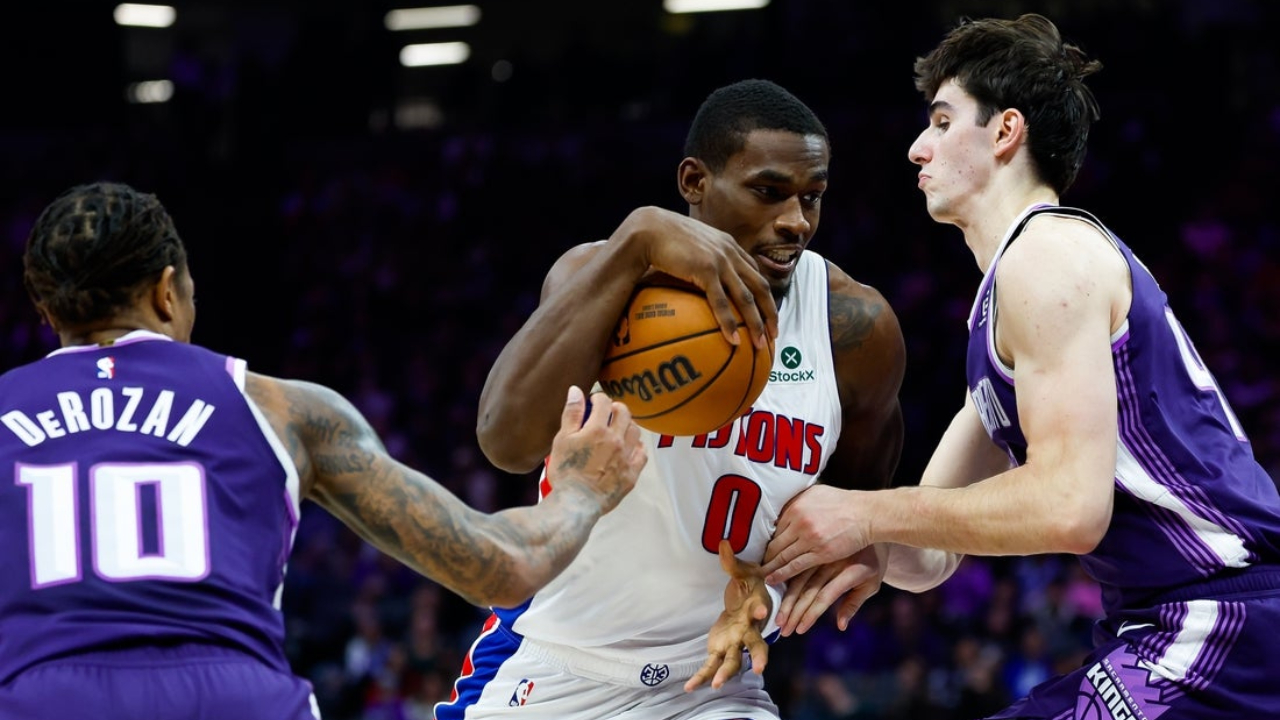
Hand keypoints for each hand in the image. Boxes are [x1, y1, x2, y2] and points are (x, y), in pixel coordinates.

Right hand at [548, 386, 645, 513]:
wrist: (575, 503)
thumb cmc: (565, 472)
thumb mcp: (562, 439)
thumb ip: (572, 413)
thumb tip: (576, 391)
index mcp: (598, 429)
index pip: (604, 402)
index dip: (598, 398)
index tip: (593, 401)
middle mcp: (616, 440)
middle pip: (624, 413)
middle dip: (615, 408)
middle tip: (607, 412)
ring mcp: (626, 457)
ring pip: (635, 431)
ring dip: (628, 425)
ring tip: (619, 428)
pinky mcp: (631, 474)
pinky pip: (642, 454)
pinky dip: (637, 446)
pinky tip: (630, 447)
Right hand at [625, 207, 777, 348]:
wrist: (649, 229)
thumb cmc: (663, 238)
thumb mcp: (690, 245)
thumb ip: (701, 258)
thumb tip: (697, 278)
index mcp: (729, 245)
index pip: (755, 272)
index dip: (764, 294)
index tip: (768, 313)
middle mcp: (730, 252)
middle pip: (760, 286)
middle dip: (770, 312)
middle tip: (774, 334)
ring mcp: (720, 261)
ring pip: (746, 297)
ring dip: (756, 323)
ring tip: (761, 343)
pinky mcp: (705, 269)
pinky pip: (721, 302)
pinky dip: (729, 322)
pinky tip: (733, 340)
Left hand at [684, 540, 771, 692]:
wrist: (749, 604)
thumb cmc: (749, 585)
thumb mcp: (742, 571)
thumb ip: (730, 561)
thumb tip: (722, 542)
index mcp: (754, 609)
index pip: (759, 610)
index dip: (761, 610)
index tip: (761, 611)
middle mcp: (749, 630)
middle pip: (757, 645)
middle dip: (759, 656)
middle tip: (761, 668)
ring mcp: (736, 644)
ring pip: (735, 662)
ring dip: (726, 673)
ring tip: (716, 684)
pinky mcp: (722, 650)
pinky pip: (712, 666)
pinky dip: (701, 677)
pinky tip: (689, 688)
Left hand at [761, 485, 871, 585]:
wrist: (866, 513)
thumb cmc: (843, 502)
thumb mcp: (817, 493)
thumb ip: (799, 501)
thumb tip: (784, 507)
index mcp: (796, 506)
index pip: (775, 527)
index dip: (767, 540)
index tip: (761, 548)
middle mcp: (799, 522)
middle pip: (775, 542)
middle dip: (765, 556)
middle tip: (755, 565)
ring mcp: (809, 538)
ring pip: (783, 555)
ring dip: (770, 567)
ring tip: (760, 575)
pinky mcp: (820, 553)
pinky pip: (795, 565)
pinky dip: (782, 573)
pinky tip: (772, 579)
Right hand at [773, 546, 884, 635]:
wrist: (873, 521)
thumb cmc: (874, 559)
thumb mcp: (872, 583)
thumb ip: (854, 603)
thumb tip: (840, 626)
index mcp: (850, 573)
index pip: (825, 598)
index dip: (811, 615)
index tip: (799, 630)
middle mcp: (833, 562)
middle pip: (806, 589)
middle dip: (790, 609)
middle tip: (780, 626)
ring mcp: (822, 549)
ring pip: (796, 574)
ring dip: (782, 593)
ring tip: (773, 608)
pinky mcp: (814, 539)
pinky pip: (793, 555)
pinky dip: (782, 569)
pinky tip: (771, 580)